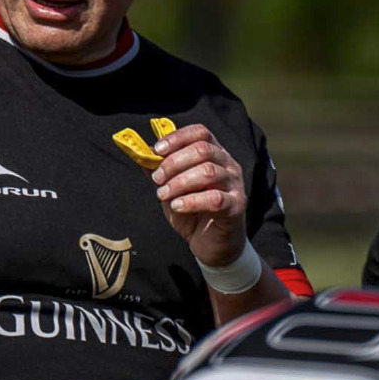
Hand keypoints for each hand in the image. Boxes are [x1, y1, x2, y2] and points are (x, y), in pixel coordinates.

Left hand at [150, 124, 248, 267]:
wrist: (213, 246)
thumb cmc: (194, 214)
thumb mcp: (172, 190)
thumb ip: (160, 173)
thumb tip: (141, 156)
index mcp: (215, 154)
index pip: (200, 133)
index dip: (177, 138)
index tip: (157, 150)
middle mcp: (228, 165)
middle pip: (203, 149)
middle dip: (174, 162)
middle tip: (157, 178)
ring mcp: (235, 185)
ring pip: (208, 171)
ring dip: (179, 182)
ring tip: (163, 195)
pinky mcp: (236, 206)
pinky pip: (215, 198)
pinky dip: (191, 201)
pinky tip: (177, 206)